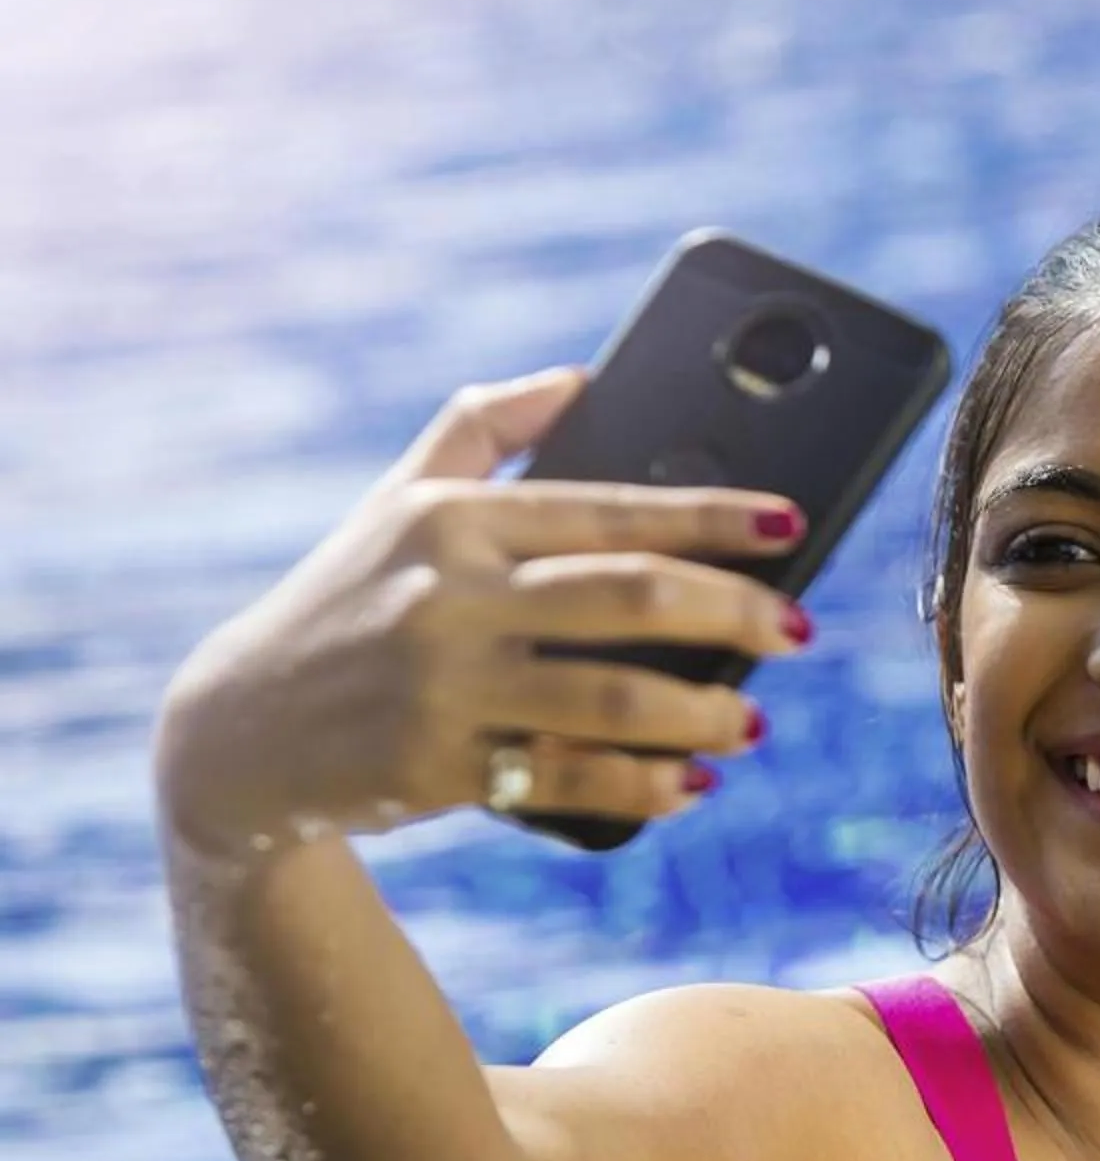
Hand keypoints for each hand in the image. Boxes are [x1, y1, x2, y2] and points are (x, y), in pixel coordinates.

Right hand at [154, 370, 813, 849]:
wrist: (239, 731)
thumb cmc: (345, 598)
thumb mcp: (395, 502)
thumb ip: (480, 429)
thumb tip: (579, 375)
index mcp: (455, 520)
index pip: (610, 509)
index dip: (713, 516)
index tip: (792, 525)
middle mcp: (450, 596)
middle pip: (632, 597)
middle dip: (736, 614)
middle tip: (800, 632)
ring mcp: (444, 685)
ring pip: (613, 698)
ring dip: (702, 713)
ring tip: (752, 721)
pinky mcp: (438, 767)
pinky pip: (569, 779)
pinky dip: (643, 785)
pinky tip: (693, 785)